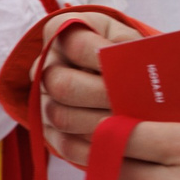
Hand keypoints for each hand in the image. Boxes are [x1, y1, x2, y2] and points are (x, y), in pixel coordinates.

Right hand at [36, 16, 138, 162]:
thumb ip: (133, 49)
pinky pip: (64, 144)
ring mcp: (42, 99)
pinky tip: (119, 144)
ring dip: (99, 124)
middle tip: (135, 104)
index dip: (104, 59)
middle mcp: (44, 65)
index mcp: (61, 32)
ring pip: (60, 116)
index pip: (76, 46)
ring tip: (132, 124)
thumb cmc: (132, 53)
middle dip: (102, 96)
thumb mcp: (134, 39)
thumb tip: (138, 68)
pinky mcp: (49, 130)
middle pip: (61, 85)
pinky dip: (93, 147)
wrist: (124, 76)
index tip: (133, 69)